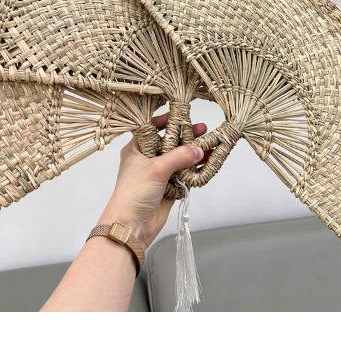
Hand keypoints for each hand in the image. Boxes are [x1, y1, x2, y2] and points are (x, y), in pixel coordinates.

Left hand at [97, 112, 208, 248]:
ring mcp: (158, 174)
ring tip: (210, 146)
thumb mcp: (156, 169)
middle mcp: (147, 159)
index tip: (182, 115)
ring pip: (179, 160)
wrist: (131, 226)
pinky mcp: (168, 188)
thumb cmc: (132, 194)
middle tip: (203, 129)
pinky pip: (184, 175)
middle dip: (186, 138)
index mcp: (137, 149)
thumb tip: (197, 150)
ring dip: (193, 155)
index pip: (152, 129)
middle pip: (170, 144)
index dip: (167, 121)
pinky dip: (194, 171)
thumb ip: (178, 157)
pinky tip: (207, 164)